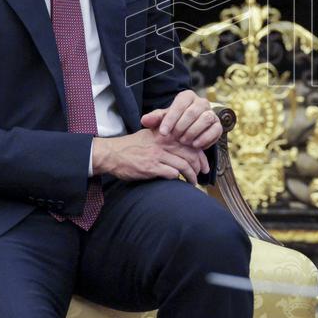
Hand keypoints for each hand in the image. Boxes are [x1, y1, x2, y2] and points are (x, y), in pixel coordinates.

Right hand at [91, 129, 207, 184]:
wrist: (112, 154)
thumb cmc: (132, 146)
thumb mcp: (150, 135)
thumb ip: (167, 138)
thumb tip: (185, 146)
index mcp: (165, 134)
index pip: (190, 143)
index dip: (200, 154)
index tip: (204, 164)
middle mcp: (163, 143)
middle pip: (190, 154)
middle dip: (199, 166)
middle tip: (203, 174)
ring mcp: (157, 155)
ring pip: (183, 165)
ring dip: (191, 176)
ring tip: (193, 182)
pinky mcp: (151, 167)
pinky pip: (171, 173)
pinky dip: (178, 179)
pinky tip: (179, 183)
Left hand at [140, 90, 222, 148]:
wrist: (188, 131)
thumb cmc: (174, 123)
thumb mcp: (163, 120)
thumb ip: (154, 119)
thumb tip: (144, 120)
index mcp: (187, 97)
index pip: (180, 104)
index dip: (171, 119)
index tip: (163, 133)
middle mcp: (201, 102)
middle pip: (193, 112)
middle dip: (182, 127)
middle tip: (174, 138)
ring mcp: (211, 113)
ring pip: (206, 119)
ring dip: (194, 132)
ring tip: (184, 141)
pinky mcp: (218, 125)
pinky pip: (215, 130)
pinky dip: (205, 138)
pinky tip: (195, 145)